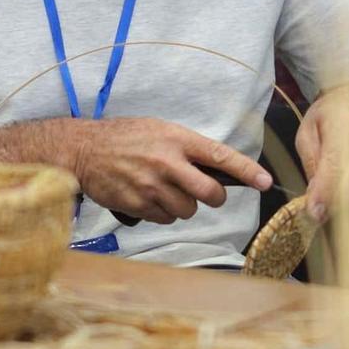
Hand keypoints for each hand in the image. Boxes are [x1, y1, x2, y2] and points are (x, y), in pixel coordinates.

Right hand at [65, 117, 272, 225]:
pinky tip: (148, 196)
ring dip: (182, 205)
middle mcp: (167, 163)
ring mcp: (152, 186)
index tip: (265, 182)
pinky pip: (165, 218)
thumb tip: (216, 170)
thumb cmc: (125, 137)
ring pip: (188, 210)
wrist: (83, 149)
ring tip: (164, 189)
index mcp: (177, 139)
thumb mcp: (159, 130)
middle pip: (210, 194)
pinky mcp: (138, 204)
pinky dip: (162, 212)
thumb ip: (187, 148)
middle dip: (213, 198)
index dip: (246, 171)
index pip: (220, 156)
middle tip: (205, 193)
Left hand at [296, 89, 348, 226]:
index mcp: (346, 126)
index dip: (325, 193)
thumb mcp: (307, 134)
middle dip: (335, 204)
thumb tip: (315, 201)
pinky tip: (348, 188)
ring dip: (348, 203)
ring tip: (330, 199)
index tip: (314, 214)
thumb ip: (311, 165)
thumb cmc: (326, 116)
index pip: (336, 166)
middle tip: (319, 213)